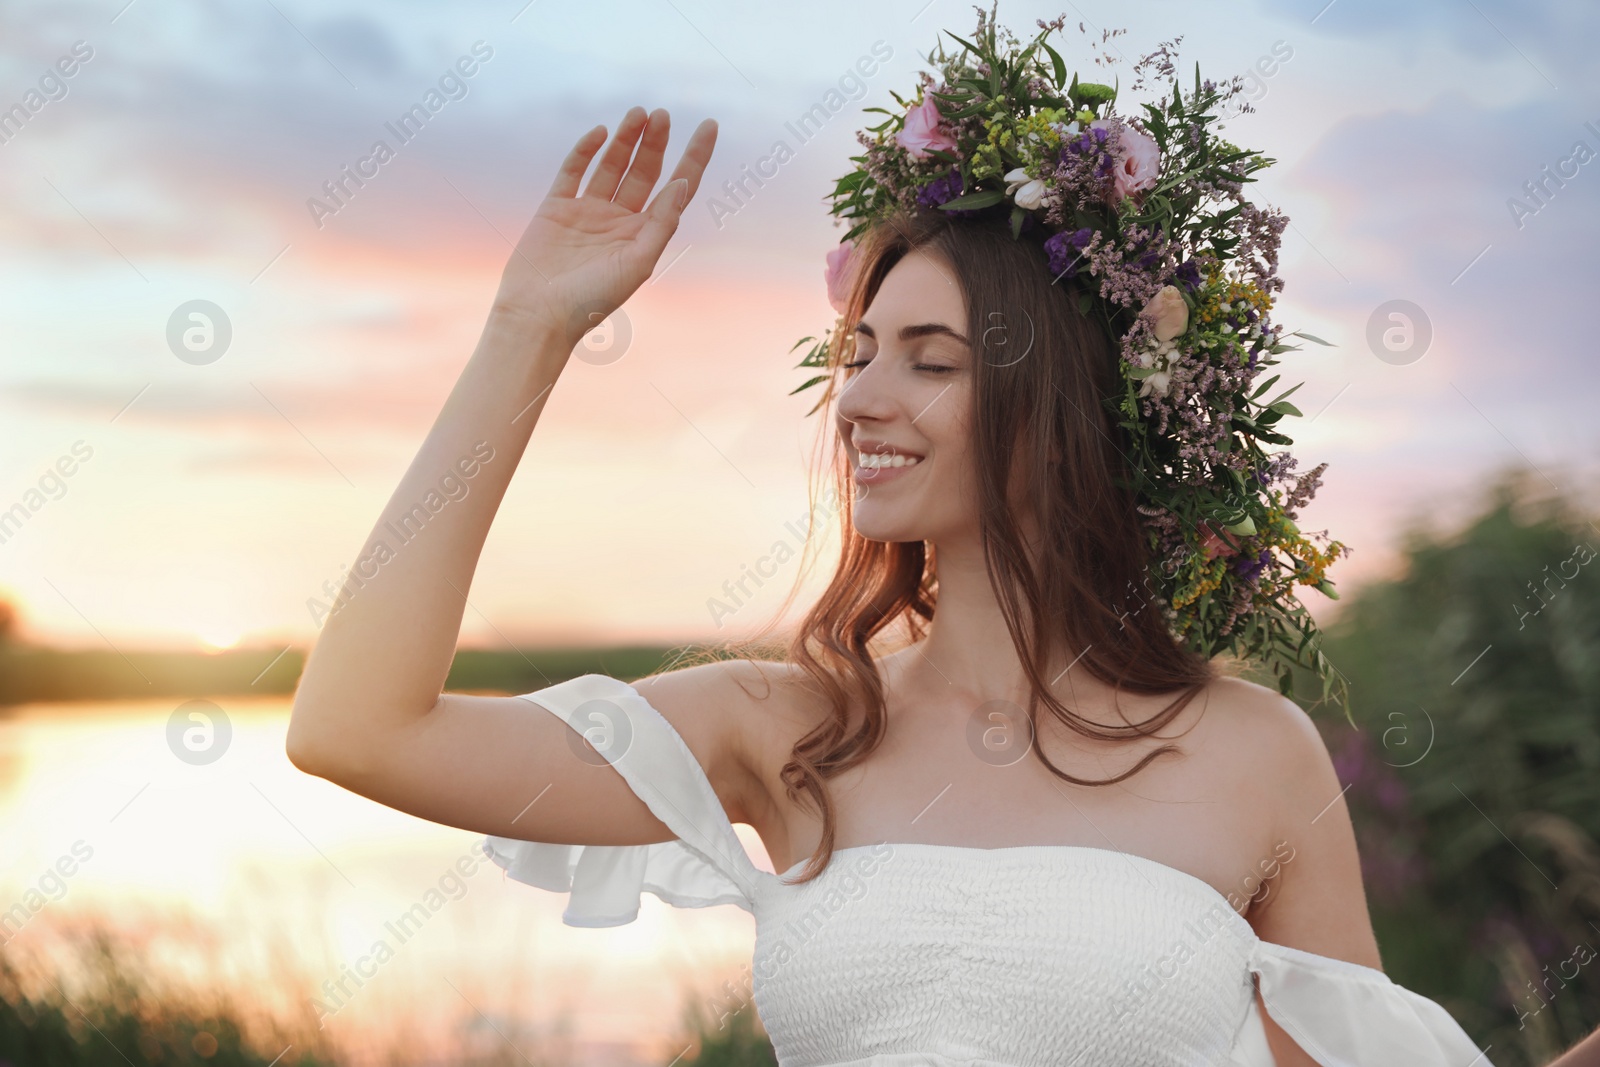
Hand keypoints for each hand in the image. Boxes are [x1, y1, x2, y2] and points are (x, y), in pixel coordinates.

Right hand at [491, 106, 716, 346]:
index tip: (710, 125)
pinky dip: (586, 150)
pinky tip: (600, 132)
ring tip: (638, 113)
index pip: (676, 188)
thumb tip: (683, 184)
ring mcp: (587, 212)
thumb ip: (662, 223)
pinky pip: (574, 171)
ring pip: (612, 166)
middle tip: (663, 114)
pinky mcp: (556, 208)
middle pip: (644, 171)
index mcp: (644, 235)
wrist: (539, 314)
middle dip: (655, 142)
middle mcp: (619, 220)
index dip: (695, 157)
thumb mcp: (638, 263)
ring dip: (626, 139)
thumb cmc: (592, 299)